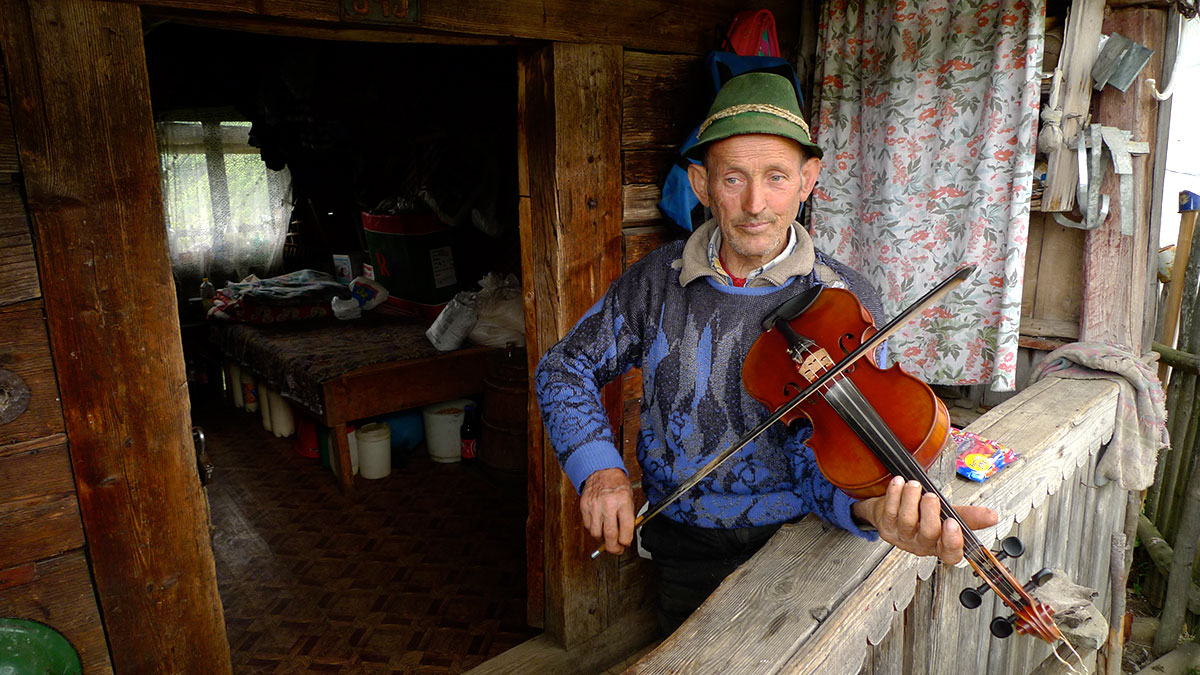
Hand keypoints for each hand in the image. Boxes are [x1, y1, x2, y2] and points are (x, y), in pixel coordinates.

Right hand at [580, 467, 634, 554]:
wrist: (601, 470)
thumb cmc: (617, 484)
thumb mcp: (629, 498)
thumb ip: (628, 517)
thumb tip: (626, 536)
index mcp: (623, 501)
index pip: (626, 530)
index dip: (626, 542)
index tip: (625, 544)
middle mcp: (608, 504)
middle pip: (610, 536)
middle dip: (614, 548)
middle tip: (617, 549)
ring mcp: (594, 506)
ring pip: (596, 534)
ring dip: (603, 539)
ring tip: (607, 535)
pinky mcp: (584, 506)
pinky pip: (588, 526)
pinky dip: (594, 529)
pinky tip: (599, 525)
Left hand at [851, 476, 998, 564]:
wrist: (889, 512)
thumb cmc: (922, 515)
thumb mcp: (947, 515)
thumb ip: (968, 517)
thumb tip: (993, 516)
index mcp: (939, 545)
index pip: (950, 554)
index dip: (953, 541)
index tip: (953, 523)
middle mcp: (920, 545)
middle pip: (928, 534)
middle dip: (930, 513)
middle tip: (932, 497)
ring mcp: (902, 537)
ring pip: (907, 520)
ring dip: (911, 499)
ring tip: (915, 485)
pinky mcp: (885, 526)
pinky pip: (890, 510)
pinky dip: (894, 494)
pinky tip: (899, 484)